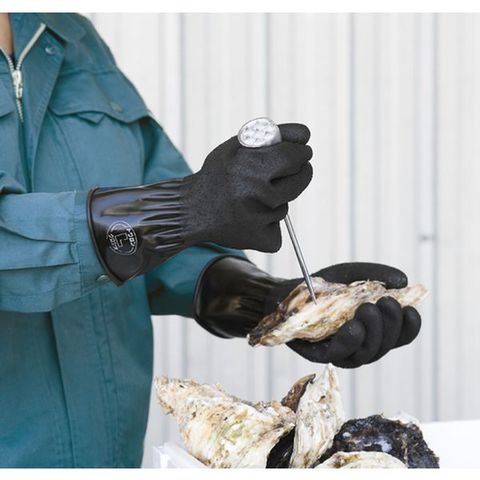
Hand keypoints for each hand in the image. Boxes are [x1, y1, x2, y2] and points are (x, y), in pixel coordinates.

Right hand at [88, 123, 311, 284]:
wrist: (191, 211)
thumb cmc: (218, 174)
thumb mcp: (236, 147)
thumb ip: (269, 136)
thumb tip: (306, 134)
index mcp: (250, 164)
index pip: (296, 155)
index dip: (300, 152)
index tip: (299, 153)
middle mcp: (256, 191)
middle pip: (301, 179)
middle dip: (299, 172)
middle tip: (286, 172)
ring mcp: (260, 218)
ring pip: (286, 206)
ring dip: (276, 202)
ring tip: (251, 201)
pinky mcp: (261, 239)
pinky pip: (277, 231)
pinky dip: (267, 226)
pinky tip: (248, 221)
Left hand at [284, 263, 421, 367]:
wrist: (289, 292)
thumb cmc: (324, 287)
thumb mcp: (351, 275)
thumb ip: (376, 276)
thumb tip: (403, 280)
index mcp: (375, 328)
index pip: (400, 335)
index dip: (409, 326)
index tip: (410, 310)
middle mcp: (363, 344)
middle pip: (386, 345)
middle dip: (391, 325)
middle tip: (387, 303)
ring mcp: (344, 352)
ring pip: (367, 353)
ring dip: (373, 332)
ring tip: (368, 309)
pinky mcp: (322, 355)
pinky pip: (340, 354)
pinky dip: (349, 341)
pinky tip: (353, 327)